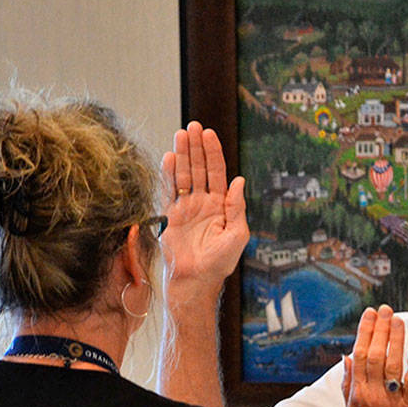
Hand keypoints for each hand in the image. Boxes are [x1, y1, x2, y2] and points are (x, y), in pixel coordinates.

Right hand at [160, 121, 248, 288]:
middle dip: (196, 147)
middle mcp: (203, 203)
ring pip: (183, 175)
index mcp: (220, 205)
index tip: (208, 134)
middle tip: (192, 126)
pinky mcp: (170, 216)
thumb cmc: (219, 262)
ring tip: (180, 135)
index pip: (216, 173)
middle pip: (199, 168)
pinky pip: (169, 191)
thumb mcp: (237, 234)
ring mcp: (186, 208)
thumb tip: (240, 181)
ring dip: (182, 155)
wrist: (195, 280)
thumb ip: (237, 207)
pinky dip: (168, 174)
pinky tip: (168, 158)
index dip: (213, 153)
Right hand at [341, 306, 407, 406]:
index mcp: (357, 394)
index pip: (359, 355)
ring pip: (391, 363)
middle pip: (374, 355)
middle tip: (385, 309)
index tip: (369, 314)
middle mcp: (372, 395)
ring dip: (395, 339)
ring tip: (398, 319)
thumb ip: (348, 384)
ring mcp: (391, 401)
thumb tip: (346, 357)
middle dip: (380, 329)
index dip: (364, 332)